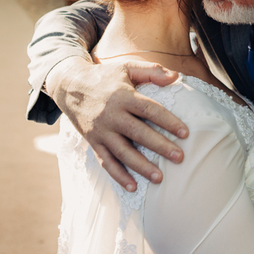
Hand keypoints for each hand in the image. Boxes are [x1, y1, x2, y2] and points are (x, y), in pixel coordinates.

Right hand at [48, 57, 188, 190]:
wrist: (69, 85)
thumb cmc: (104, 76)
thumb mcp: (126, 67)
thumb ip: (151, 71)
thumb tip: (176, 76)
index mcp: (123, 96)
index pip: (149, 110)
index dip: (168, 121)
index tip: (185, 133)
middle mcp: (111, 115)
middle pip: (138, 133)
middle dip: (160, 147)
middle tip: (179, 158)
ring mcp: (101, 131)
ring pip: (122, 152)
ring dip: (141, 166)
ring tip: (160, 178)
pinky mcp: (93, 142)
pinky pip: (106, 162)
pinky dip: (118, 176)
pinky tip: (133, 187)